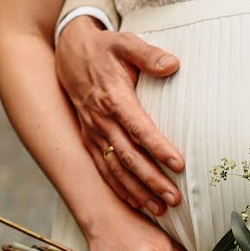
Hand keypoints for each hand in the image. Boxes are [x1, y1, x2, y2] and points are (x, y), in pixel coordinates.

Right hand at [56, 16, 184, 215]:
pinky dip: (120, 189)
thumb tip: (172, 64)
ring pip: (116, 169)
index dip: (158, 147)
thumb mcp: (125, 42)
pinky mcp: (90, 140)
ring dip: (138, 191)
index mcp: (113, 98)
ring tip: (161, 208)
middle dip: (152, 180)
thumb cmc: (104, 48)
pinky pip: (104, 170)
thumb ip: (149, 54)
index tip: (179, 164)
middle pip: (128, 157)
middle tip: (175, 197)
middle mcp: (101, 121)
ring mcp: (93, 133)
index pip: (139, 128)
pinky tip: (138, 203)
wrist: (70, 54)